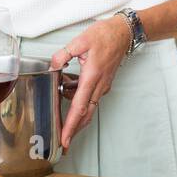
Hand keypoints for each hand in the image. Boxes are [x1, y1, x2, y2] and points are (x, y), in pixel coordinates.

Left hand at [50, 16, 132, 148]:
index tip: (65, 140)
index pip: (79, 107)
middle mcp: (99, 86)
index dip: (71, 126)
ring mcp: (103, 86)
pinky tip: (69, 93)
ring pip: (89, 108)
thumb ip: (63, 54)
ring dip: (76, 117)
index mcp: (91, 77)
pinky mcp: (103, 83)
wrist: (124, 33)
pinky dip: (80, 103)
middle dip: (74, 131)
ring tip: (63, 119)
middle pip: (85, 115)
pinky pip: (91, 99)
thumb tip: (53, 66)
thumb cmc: (106, 35)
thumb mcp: (80, 40)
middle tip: (63, 144)